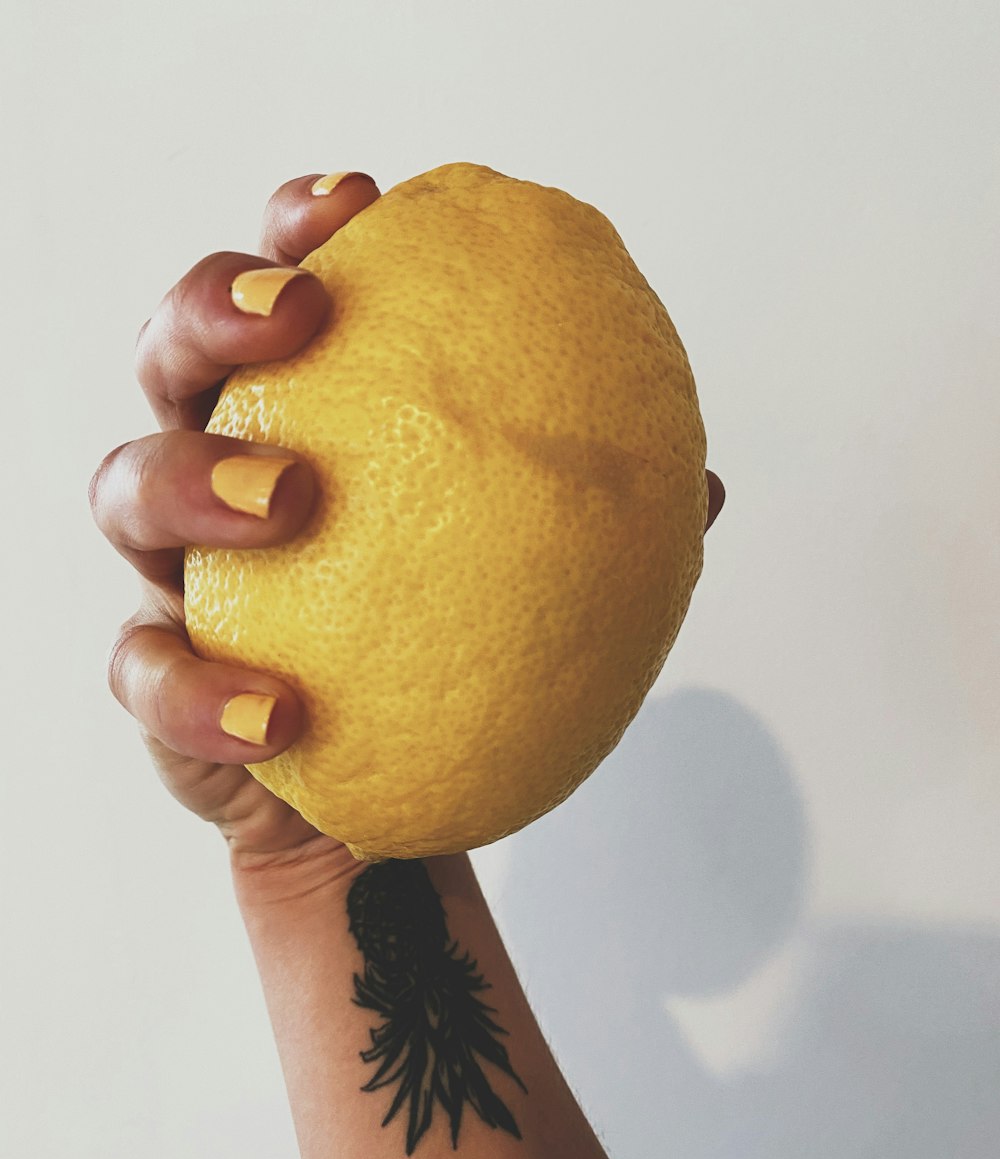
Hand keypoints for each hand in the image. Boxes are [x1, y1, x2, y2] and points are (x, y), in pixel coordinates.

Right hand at [90, 169, 725, 896]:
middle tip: (294, 316)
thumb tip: (702, 486)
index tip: (357, 202)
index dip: (299, 232)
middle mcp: (222, 473)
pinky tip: (277, 716)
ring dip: (191, 475)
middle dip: (213, 307)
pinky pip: (147, 675)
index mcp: (307, 422)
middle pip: (173, 353)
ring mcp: (178, 573)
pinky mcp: (159, 680)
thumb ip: (596, 533)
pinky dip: (202, 690)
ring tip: (286, 498)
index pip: (282, 299)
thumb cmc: (457, 677)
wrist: (385, 811)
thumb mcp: (535, 598)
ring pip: (126, 485)